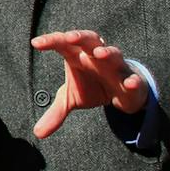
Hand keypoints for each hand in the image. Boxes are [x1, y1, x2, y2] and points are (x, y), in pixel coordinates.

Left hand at [30, 30, 149, 138]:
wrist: (121, 94)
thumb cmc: (92, 88)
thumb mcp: (71, 99)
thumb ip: (55, 113)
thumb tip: (37, 133)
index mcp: (78, 56)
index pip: (63, 44)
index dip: (51, 41)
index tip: (35, 43)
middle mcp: (96, 56)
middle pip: (89, 40)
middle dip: (80, 37)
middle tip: (69, 37)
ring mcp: (115, 66)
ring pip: (113, 53)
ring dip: (107, 52)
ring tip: (99, 54)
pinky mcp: (131, 79)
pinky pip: (133, 78)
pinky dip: (132, 80)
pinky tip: (129, 83)